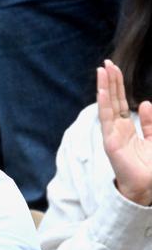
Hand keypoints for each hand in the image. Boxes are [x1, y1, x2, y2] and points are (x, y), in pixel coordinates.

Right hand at [98, 59, 151, 205]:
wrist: (146, 187)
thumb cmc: (149, 167)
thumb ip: (150, 123)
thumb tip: (146, 103)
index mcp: (126, 129)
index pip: (121, 103)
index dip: (118, 87)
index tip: (114, 70)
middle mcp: (117, 129)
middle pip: (113, 100)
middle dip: (110, 82)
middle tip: (106, 63)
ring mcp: (112, 135)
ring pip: (108, 105)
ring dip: (105, 87)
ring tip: (102, 70)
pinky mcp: (110, 141)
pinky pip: (106, 119)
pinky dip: (104, 103)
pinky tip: (102, 90)